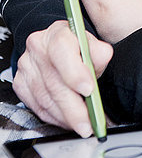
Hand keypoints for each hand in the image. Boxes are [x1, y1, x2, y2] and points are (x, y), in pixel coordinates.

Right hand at [12, 21, 112, 136]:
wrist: (60, 50)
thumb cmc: (78, 48)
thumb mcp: (93, 45)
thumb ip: (99, 50)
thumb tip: (103, 55)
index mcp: (57, 33)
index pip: (61, 50)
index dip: (75, 72)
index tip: (88, 89)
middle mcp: (38, 48)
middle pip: (54, 82)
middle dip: (74, 108)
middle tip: (90, 123)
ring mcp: (27, 66)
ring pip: (46, 100)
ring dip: (67, 117)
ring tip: (85, 124)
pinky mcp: (21, 84)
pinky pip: (38, 108)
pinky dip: (56, 118)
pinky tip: (69, 120)